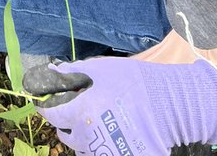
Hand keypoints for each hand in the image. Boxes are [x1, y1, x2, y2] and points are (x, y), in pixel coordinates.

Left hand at [24, 56, 216, 155]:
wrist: (169, 105)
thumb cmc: (135, 83)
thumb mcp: (102, 69)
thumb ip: (73, 72)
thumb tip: (53, 71)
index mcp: (81, 112)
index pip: (51, 114)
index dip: (46, 106)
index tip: (46, 101)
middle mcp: (88, 137)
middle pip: (65, 134)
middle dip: (67, 121)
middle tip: (79, 108)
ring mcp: (103, 152)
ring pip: (81, 147)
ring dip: (83, 135)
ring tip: (97, 119)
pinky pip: (99, 154)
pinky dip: (99, 145)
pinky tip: (111, 131)